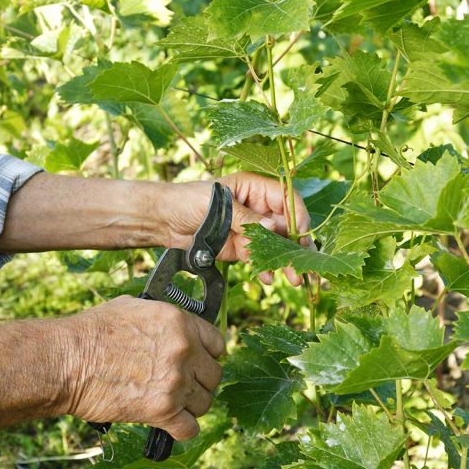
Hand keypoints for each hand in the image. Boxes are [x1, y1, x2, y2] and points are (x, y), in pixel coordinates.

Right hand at [62, 296, 224, 440]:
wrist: (69, 360)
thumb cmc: (92, 332)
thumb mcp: (133, 307)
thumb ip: (162, 319)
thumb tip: (168, 326)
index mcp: (180, 323)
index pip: (217, 343)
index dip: (208, 354)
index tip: (199, 361)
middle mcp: (184, 351)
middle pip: (214, 375)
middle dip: (200, 381)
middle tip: (182, 385)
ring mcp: (176, 382)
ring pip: (204, 403)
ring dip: (190, 406)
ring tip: (171, 403)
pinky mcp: (163, 411)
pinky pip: (190, 429)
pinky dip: (181, 430)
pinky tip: (169, 423)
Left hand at [163, 172, 311, 285]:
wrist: (164, 220)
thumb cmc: (188, 200)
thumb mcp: (218, 205)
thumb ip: (245, 218)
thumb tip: (273, 227)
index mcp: (255, 189)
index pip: (287, 200)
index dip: (298, 217)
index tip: (301, 236)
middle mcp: (257, 209)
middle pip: (286, 227)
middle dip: (296, 247)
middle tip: (304, 266)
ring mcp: (250, 230)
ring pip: (276, 246)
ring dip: (285, 262)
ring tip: (294, 279)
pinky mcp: (240, 248)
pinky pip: (259, 259)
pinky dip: (266, 269)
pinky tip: (269, 278)